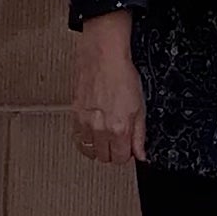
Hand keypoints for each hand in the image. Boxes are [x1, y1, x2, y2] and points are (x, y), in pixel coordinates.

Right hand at [72, 12, 145, 164]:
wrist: (103, 56)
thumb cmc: (122, 75)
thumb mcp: (140, 106)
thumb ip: (140, 134)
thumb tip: (141, 154)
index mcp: (119, 127)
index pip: (121, 159)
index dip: (128, 154)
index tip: (129, 147)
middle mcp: (100, 128)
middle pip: (105, 158)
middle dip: (114, 152)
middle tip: (119, 141)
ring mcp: (85, 123)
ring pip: (90, 152)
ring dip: (99, 148)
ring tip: (106, 137)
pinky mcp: (75, 116)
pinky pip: (77, 140)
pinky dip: (85, 141)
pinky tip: (92, 134)